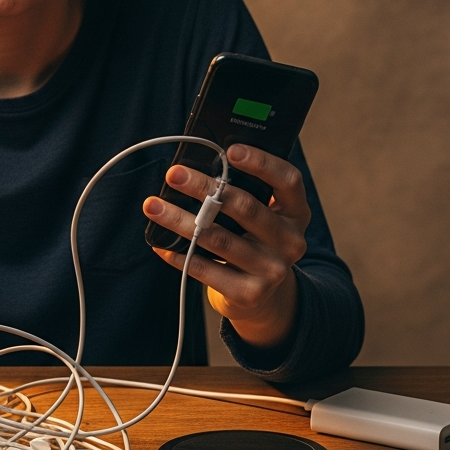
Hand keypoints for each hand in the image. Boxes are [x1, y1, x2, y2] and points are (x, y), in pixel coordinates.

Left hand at [143, 144, 309, 348]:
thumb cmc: (252, 243)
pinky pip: (205, 270)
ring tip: (153, 206)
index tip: (230, 150)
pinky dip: (179, 254)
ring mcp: (273, 270)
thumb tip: (197, 167)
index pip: (288, 181)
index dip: (262, 163)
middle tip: (174, 174)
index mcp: (296, 214)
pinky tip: (160, 243)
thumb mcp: (263, 218)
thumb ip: (245, 194)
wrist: (262, 299)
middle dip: (204, 188)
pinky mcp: (249, 293)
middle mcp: (290, 241)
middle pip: (245, 207)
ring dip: (180, 219)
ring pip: (218, 238)